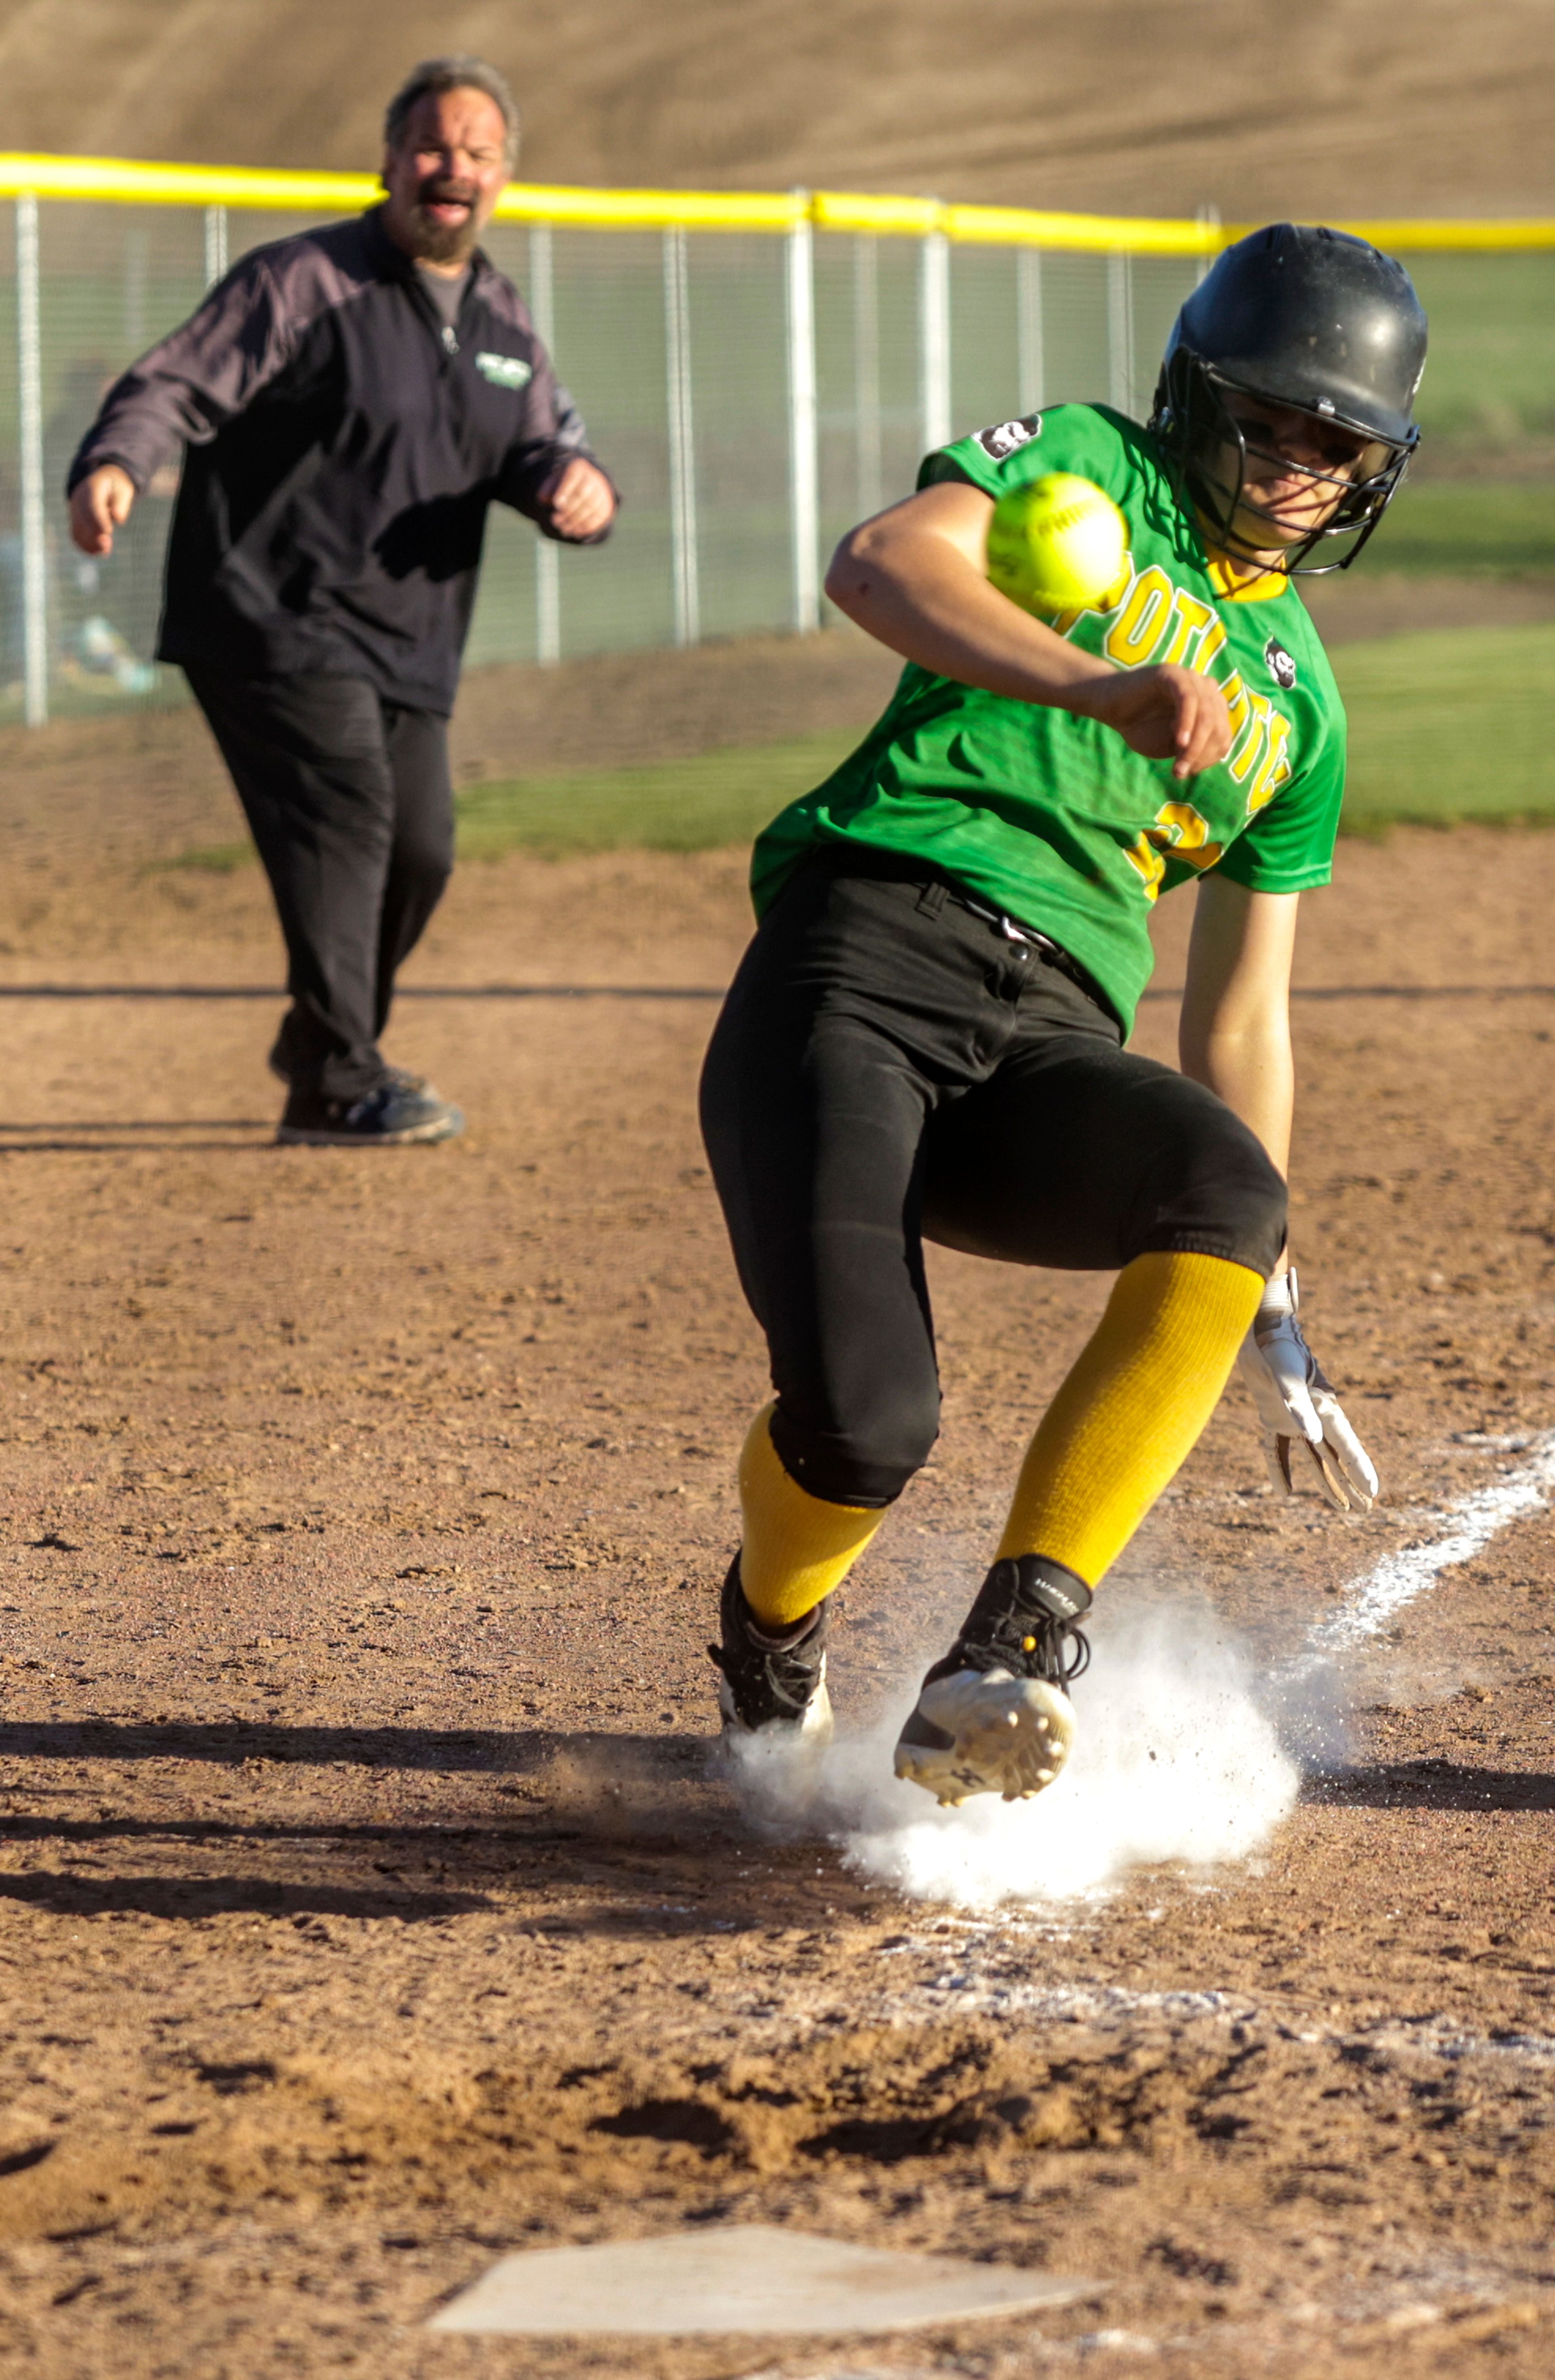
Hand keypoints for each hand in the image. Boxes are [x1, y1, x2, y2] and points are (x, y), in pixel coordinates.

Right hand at [69, 464, 136, 556]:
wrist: (100, 482)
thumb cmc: (115, 487)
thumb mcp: (122, 488)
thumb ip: (120, 502)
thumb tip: (117, 518)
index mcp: (91, 489)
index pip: (93, 505)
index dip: (99, 519)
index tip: (107, 531)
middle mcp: (79, 500)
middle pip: (83, 519)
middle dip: (94, 535)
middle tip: (107, 547)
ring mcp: (75, 511)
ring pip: (77, 529)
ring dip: (90, 543)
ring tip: (105, 551)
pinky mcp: (75, 521)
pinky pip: (76, 535)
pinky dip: (84, 545)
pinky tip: (96, 552)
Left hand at [539, 457, 614, 538]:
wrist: (588, 484)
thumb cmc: (566, 484)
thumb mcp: (555, 482)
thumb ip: (547, 489)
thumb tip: (542, 499)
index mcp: (578, 467)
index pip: (572, 479)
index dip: (564, 492)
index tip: (556, 504)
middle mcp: (594, 478)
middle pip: (582, 495)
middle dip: (568, 510)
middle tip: (555, 521)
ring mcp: (602, 492)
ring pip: (590, 508)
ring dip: (575, 521)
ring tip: (563, 529)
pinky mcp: (607, 506)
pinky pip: (598, 517)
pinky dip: (586, 527)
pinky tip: (575, 532)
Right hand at [1076, 663, 1233, 779]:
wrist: (1111, 708)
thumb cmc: (1142, 727)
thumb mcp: (1173, 744)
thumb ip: (1195, 747)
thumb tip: (1212, 755)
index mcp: (1211, 706)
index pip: (1223, 735)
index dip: (1209, 758)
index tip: (1187, 772)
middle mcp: (1206, 690)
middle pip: (1218, 727)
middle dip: (1201, 755)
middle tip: (1180, 772)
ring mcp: (1191, 679)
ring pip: (1207, 716)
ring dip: (1194, 746)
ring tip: (1178, 765)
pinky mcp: (1173, 675)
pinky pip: (1188, 700)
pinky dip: (1186, 724)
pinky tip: (1178, 742)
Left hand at [1235, 1270, 1377, 1512]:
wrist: (1258, 1328)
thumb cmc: (1276, 1349)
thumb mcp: (1285, 1376)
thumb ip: (1297, 1405)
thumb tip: (1311, 1438)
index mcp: (1325, 1407)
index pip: (1346, 1445)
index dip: (1360, 1469)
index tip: (1374, 1493)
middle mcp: (1314, 1416)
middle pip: (1336, 1456)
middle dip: (1351, 1483)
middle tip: (1367, 1509)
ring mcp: (1294, 1418)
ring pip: (1314, 1458)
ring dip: (1326, 1483)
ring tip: (1342, 1508)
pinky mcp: (1271, 1416)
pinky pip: (1276, 1449)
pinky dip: (1279, 1469)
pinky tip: (1285, 1493)